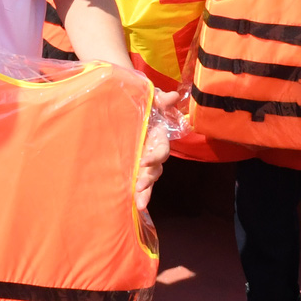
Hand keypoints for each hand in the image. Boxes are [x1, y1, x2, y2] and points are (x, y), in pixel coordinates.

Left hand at [136, 90, 180, 209]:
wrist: (127, 107)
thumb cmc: (142, 104)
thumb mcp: (151, 100)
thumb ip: (161, 100)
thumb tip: (172, 96)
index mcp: (159, 138)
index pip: (161, 150)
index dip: (155, 156)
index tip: (143, 161)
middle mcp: (153, 152)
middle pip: (156, 170)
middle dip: (149, 180)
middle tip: (139, 187)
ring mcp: (143, 161)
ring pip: (148, 179)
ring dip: (145, 191)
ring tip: (139, 204)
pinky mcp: (133, 166)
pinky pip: (137, 181)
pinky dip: (136, 192)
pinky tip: (130, 203)